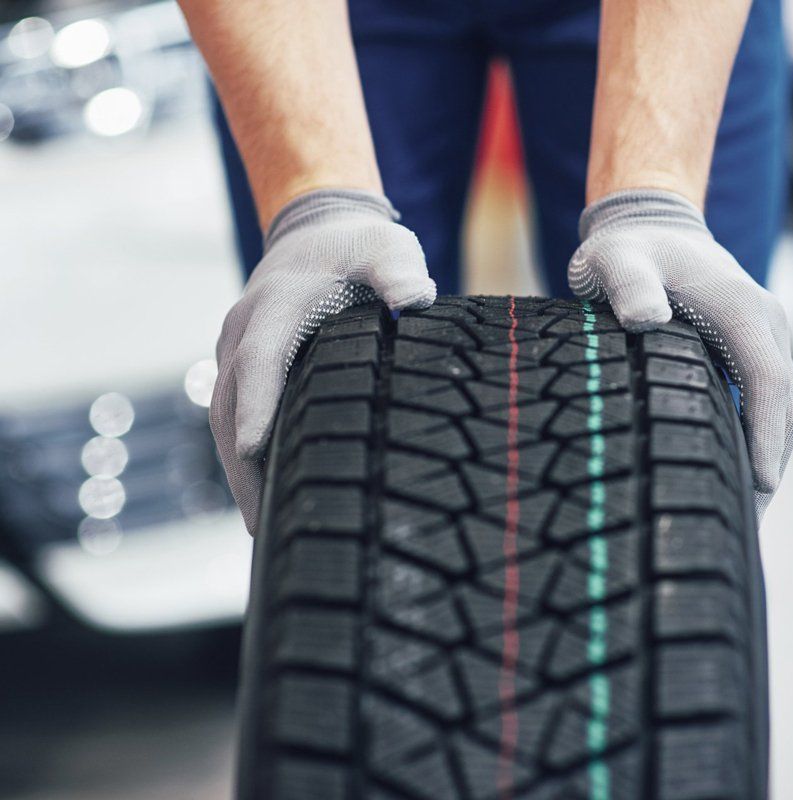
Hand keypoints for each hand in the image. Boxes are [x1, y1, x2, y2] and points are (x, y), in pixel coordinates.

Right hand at [211, 189, 435, 532]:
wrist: (319, 232)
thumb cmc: (359, 247)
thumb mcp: (387, 249)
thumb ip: (399, 272)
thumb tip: (416, 299)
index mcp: (277, 305)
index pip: (260, 358)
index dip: (257, 403)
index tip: (255, 449)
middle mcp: (244, 330)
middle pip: (232, 402)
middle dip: (242, 464)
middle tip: (264, 526)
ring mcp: (236, 349)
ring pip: (224, 416)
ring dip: (238, 470)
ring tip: (263, 528)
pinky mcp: (242, 365)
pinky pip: (233, 414)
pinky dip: (242, 455)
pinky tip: (265, 494)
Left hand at [569, 190, 792, 518]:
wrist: (649, 223)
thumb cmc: (627, 248)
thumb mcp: (616, 259)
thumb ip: (629, 284)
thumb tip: (646, 321)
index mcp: (743, 308)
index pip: (769, 380)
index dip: (767, 436)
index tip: (761, 486)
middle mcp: (763, 323)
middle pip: (784, 405)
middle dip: (771, 464)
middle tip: (746, 525)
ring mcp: (760, 336)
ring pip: (778, 407)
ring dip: (768, 457)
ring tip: (742, 515)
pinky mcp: (746, 348)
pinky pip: (762, 400)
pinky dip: (756, 438)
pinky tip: (732, 473)